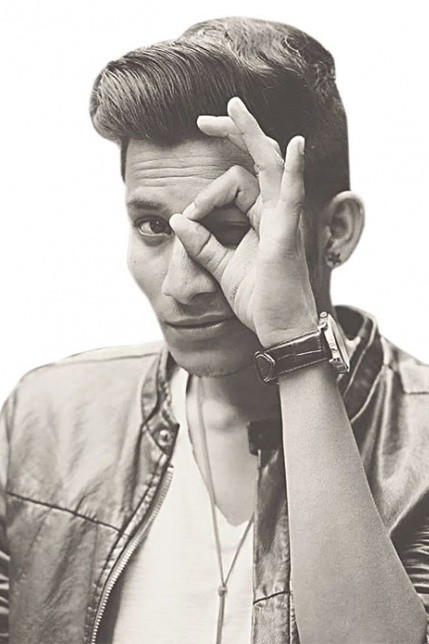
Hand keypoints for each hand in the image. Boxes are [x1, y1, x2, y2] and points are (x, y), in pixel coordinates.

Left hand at [169, 97, 317, 347]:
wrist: (279, 329)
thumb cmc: (258, 300)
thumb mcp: (221, 268)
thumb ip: (201, 244)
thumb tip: (177, 220)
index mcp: (261, 217)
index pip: (236, 181)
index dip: (205, 191)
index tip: (187, 218)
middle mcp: (275, 211)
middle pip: (257, 159)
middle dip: (232, 133)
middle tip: (203, 118)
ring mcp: (284, 220)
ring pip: (270, 165)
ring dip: (252, 134)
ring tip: (234, 107)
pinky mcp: (286, 235)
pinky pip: (291, 197)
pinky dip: (294, 169)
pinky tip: (295, 145)